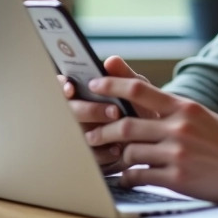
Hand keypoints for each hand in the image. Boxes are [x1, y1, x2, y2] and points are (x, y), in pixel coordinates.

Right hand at [59, 56, 149, 170]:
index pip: (62, 86)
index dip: (62, 86)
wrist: (155, 137)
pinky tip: (118, 149)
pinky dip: (104, 153)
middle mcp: (78, 114)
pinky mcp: (90, 156)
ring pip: (78, 134)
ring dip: (98, 132)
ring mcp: (82, 135)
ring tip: (120, 132)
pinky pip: (89, 156)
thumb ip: (124, 75)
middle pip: (70, 111)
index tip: (71, 88)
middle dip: (90, 110)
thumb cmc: (140, 107)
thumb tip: (111, 61)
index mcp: (84, 92)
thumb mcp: (136, 88)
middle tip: (114, 111)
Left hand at [83, 74, 217, 202]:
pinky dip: (129, 178)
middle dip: (103, 131)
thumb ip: (175, 110)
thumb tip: (145, 102)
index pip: (139, 89)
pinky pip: (141, 177)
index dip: (112, 84)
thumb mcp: (203, 117)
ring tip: (111, 160)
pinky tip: (129, 178)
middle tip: (90, 134)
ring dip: (117, 157)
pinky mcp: (179, 179)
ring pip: (130, 152)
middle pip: (126, 124)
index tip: (95, 84)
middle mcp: (179, 127)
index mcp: (185, 107)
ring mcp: (178, 153)